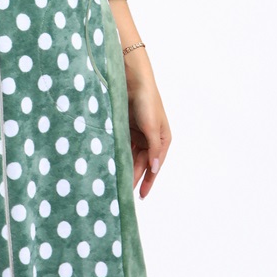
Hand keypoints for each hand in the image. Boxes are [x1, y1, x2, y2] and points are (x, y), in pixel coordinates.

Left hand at [124, 58, 171, 199]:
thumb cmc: (147, 102)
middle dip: (134, 176)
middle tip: (124, 192)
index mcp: (162, 140)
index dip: (148, 181)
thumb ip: (153, 150)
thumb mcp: (151, 128)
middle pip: (142, 163)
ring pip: (132, 156)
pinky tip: (113, 164)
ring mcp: (139, 134)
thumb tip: (155, 169)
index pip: (154, 166)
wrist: (133, 81)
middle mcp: (151, 139)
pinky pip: (123, 146)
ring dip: (126, 167)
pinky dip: (119, 155)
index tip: (141, 195)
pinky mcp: (127, 128)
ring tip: (117, 182)